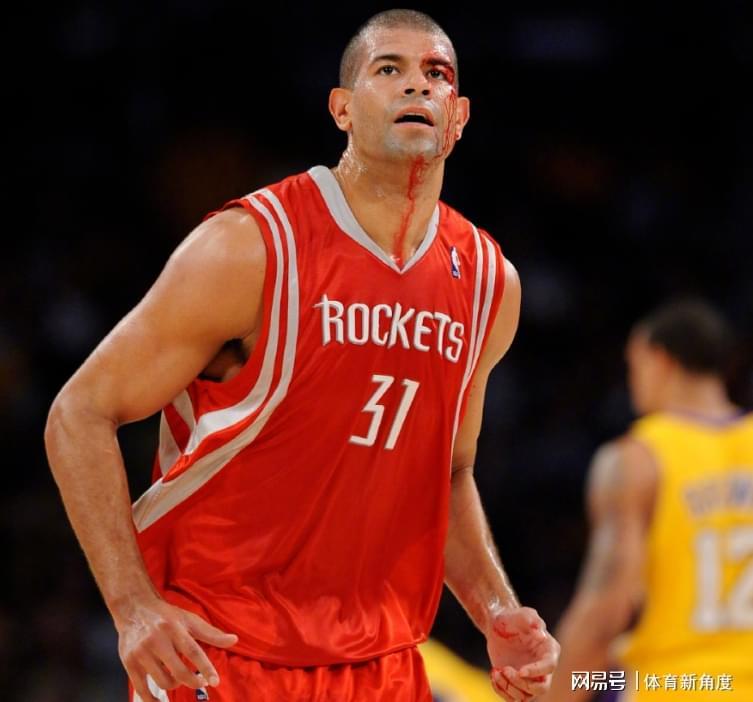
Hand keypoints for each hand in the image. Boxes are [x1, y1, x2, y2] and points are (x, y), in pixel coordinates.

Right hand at [115, 595, 237, 700]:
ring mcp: (141, 653)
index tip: (215, 681)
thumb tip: (234, 640)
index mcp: (174, 628)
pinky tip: (160, 700)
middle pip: (179, 671)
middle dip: (193, 681)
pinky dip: (152, 699)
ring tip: (179, 678)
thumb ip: (211, 633)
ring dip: (176, 685)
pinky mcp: (129, 663)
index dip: (206, 668)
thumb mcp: (189, 619)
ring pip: (164, 681)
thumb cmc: (166, 616)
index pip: (193, 651)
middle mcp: (157, 640)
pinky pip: (142, 689)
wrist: (134, 609)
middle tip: (201, 682)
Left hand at [486, 606, 559, 700]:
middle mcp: (544, 668)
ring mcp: (531, 678)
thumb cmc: (513, 617)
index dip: (536, 672)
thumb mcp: (522, 613)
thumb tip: (541, 633)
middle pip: (541, 688)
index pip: (549, 667)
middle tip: (506, 670)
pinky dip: (502, 691)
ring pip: (527, 697)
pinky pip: (514, 698)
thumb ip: (532, 619)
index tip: (520, 671)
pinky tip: (493, 675)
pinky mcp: (518, 684)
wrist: (498, 625)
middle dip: (523, 684)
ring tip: (496, 671)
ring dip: (510, 688)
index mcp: (550, 650)